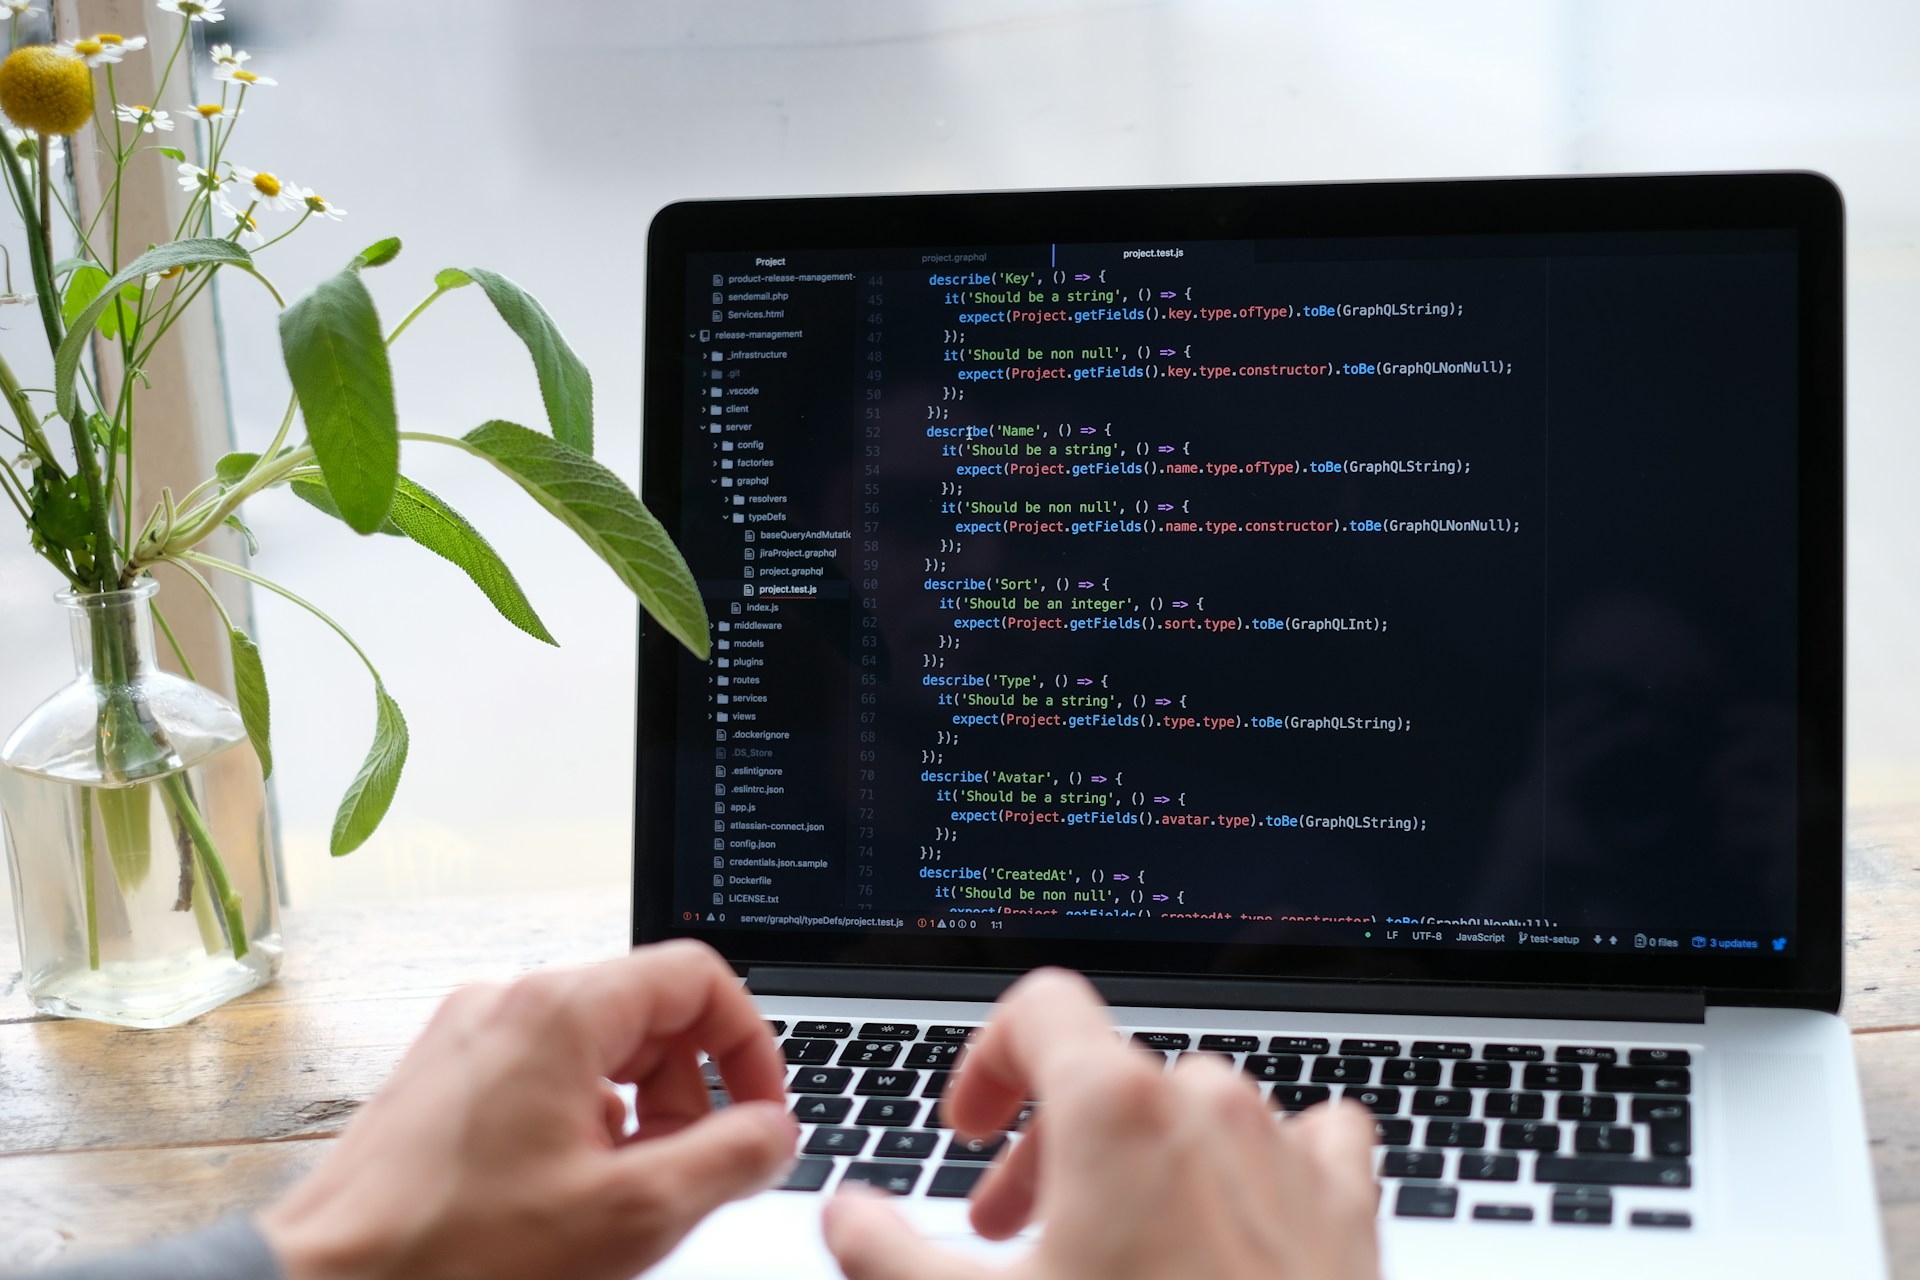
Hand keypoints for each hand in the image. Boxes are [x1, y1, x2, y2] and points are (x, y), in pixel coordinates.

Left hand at [259, 939, 796, 1279]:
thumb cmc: (458, 1259)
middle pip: (647, 1012)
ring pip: (597, 1048)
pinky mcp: (442, 1077)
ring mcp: (468, 1036)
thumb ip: (730, 1160)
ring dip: (636, 1115)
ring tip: (623, 1196)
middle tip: (687, 1173)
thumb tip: (774, 1131)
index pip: (697, 977)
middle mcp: (509, 1002)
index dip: (749, 1046)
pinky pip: (543, 1074)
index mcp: (560, 1011)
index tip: (760, 1114)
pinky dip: (581, 1124)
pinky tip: (567, 1197)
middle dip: (688, 1094)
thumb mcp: (633, 1214)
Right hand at [823, 969, 1379, 1279]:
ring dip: (1141, 1162)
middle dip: (1047, 1146)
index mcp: (1117, 1106)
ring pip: (1198, 1111)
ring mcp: (1286, 1152)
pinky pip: (1309, 1140)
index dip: (986, 1063)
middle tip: (1010, 1231)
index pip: (1040, 1008)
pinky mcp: (1346, 1209)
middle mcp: (1209, 1106)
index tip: (969, 1131)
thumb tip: (847, 1216)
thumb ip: (883, 1252)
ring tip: (1112, 1247)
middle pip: (1109, 1076)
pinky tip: (1231, 1226)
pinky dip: (1258, 1169)